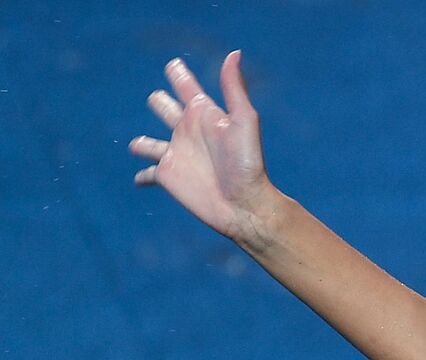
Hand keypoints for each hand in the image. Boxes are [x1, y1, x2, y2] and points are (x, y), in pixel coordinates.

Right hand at [130, 52, 276, 243]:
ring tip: (140, 145)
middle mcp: (187, 131)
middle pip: (163, 108)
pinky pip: (148, 175)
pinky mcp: (167, 177)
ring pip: (148, 143)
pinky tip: (140, 180)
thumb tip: (234, 53)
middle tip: (161, 101)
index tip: (174, 65)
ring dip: (142, 143)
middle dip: (160, 102)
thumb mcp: (243, 120)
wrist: (244, 204)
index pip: (185, 86)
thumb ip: (233, 88)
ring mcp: (176, 154)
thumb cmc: (247, 163)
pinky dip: (142, 176)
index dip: (178, 74)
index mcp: (203, 113)